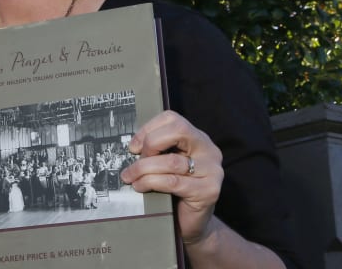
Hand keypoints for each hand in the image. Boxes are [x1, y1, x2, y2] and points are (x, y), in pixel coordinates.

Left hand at [120, 110, 222, 244]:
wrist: (189, 223)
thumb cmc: (173, 190)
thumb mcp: (165, 163)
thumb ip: (156, 150)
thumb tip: (132, 145)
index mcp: (198, 138)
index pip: (172, 119)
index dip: (148, 129)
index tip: (133, 146)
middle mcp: (209, 150)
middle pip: (177, 131)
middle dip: (150, 144)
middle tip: (135, 159)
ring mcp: (212, 171)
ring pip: (171, 161)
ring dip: (143, 168)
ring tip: (129, 176)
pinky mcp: (208, 191)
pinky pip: (172, 182)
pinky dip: (151, 182)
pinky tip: (140, 186)